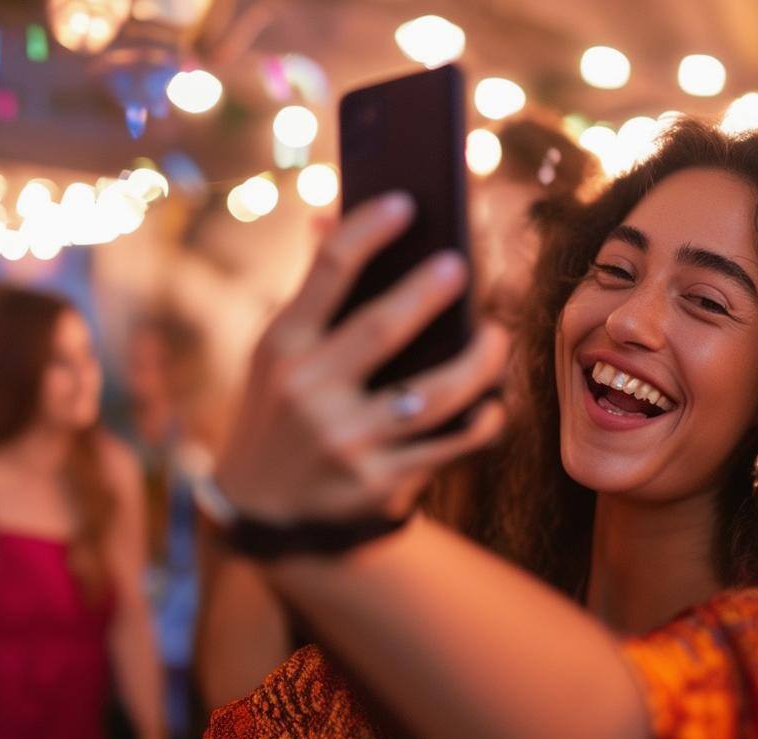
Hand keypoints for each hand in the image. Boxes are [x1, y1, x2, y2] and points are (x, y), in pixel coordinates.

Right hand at [214, 192, 508, 524]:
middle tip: (463, 264)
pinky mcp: (379, 484)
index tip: (406, 202)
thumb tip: (331, 217)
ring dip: (479, 362)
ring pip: (435, 394)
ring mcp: (346, 441)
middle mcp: (309, 392)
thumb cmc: (281, 414)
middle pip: (382, 328)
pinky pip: (450, 447)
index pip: (327, 272)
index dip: (369, 229)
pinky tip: (492, 404)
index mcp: (282, 347)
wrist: (262, 517)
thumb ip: (312, 295)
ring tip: (496, 337)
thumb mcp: (276, 357)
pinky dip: (480, 422)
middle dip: (429, 292)